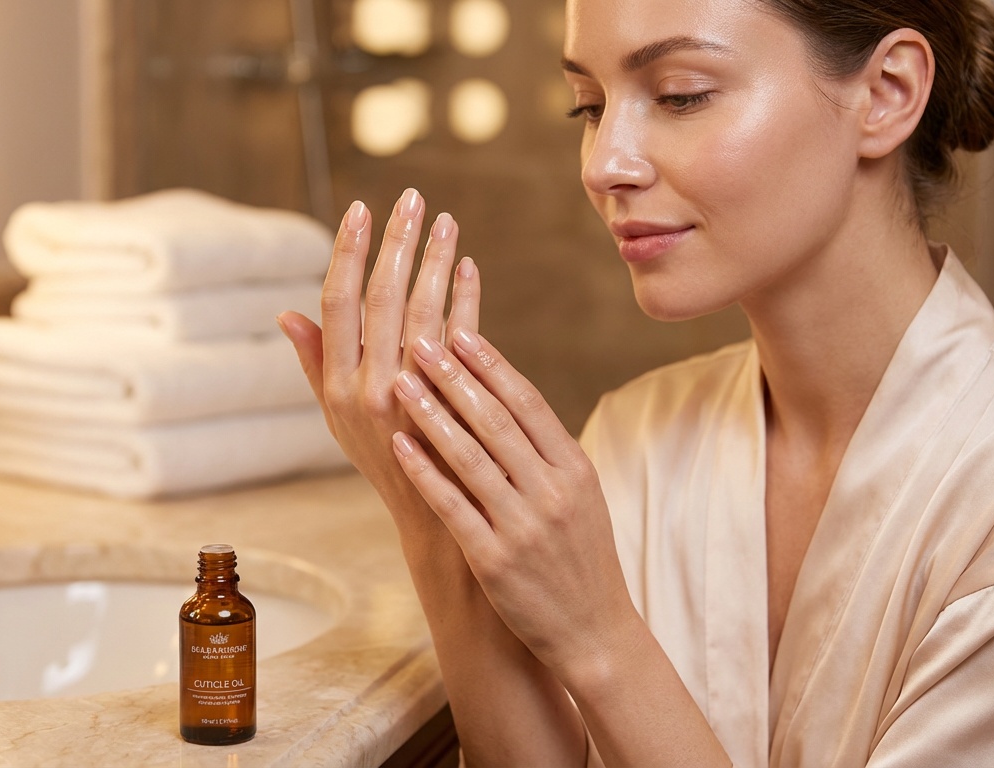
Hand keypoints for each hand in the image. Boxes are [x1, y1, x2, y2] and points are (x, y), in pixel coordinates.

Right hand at [278, 189, 479, 523]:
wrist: (434, 517)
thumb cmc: (383, 460)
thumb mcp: (336, 419)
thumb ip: (315, 364)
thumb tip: (287, 313)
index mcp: (337, 386)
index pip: (338, 302)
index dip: (349, 252)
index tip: (360, 209)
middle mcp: (371, 388)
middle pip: (383, 297)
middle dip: (399, 242)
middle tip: (413, 198)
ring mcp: (417, 397)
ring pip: (426, 312)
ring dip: (438, 262)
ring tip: (448, 221)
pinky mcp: (457, 403)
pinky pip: (466, 338)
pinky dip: (469, 299)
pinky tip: (472, 267)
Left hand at [388, 328, 634, 675]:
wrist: (594, 632)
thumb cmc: (580, 557)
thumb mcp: (579, 495)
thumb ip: (546, 449)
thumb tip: (504, 393)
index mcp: (574, 468)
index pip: (527, 402)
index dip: (490, 365)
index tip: (459, 330)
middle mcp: (552, 492)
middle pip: (496, 420)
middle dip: (454, 376)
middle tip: (418, 340)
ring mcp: (524, 526)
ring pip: (471, 458)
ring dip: (433, 415)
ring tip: (400, 381)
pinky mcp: (495, 560)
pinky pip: (453, 506)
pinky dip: (425, 472)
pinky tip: (399, 445)